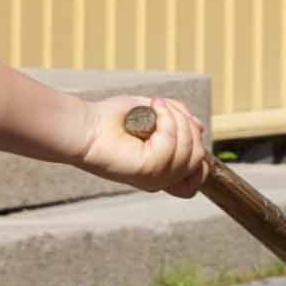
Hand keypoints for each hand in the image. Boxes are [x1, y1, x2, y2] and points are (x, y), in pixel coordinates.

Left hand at [86, 94, 211, 196]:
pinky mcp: (147, 171)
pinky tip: (153, 107)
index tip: (187, 127)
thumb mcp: (156, 114)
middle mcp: (161, 180)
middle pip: (198, 159)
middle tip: (165, 107)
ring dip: (177, 120)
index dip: (200, 153)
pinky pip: (172, 145)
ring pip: (190, 152)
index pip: (198, 177)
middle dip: (188, 127)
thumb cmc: (113, 120)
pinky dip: (167, 120)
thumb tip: (199, 127)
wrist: (85, 126)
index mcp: (162, 172)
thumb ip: (179, 120)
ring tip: (157, 105)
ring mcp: (155, 178)